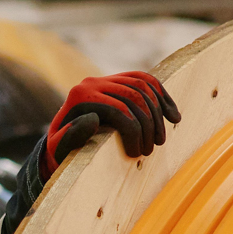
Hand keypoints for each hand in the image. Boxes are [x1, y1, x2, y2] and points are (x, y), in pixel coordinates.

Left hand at [44, 72, 181, 168]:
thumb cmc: (60, 150)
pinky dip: (162, 96)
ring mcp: (105, 79)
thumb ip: (72, 136)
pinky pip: (146, 81)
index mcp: (80, 96)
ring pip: (144, 86)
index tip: (137, 154)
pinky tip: (173, 116)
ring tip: (160, 140)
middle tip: (151, 149)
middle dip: (149, 124)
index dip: (134, 131)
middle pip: (134, 96)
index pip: (118, 109)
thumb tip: (93, 119)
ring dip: (158, 113)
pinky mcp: (117, 80)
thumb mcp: (59, 148)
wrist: (60, 140)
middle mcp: (92, 82)